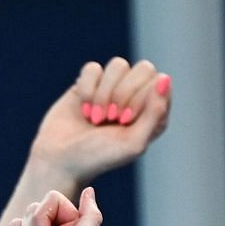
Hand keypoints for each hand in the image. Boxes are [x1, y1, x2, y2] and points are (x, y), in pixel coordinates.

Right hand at [29, 58, 171, 185]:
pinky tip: (82, 109)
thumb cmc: (99, 157)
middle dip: (122, 93)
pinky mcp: (88, 83)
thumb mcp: (133, 142)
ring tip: (95, 118)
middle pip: (144, 68)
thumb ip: (155, 112)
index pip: (158, 82)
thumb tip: (165, 78)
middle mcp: (136, 97)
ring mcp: (112, 88)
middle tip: (110, 118)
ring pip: (118, 65)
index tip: (123, 121)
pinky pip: (93, 68)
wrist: (59, 161)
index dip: (139, 98)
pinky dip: (86, 89)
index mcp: (153, 112)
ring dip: (103, 93)